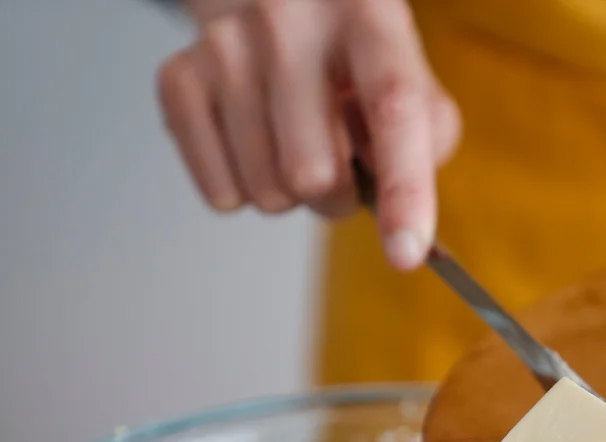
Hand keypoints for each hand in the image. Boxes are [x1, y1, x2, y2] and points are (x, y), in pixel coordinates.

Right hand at [156, 0, 460, 269]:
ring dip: (292, 195)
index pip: (392, 108)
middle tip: (340, 165)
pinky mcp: (179, 78)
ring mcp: (225, 45)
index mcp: (367, 15)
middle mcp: (289, 20)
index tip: (406, 253)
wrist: (277, 8)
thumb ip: (427, 140)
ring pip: (267, 193)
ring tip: (295, 145)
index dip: (404, 189)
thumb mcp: (412, 80)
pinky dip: (247, 191)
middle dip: (337, 196)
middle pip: (314, 175)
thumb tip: (396, 207)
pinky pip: (222, 195)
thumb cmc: (354, 62)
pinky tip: (256, 144)